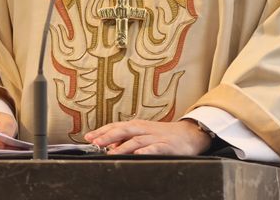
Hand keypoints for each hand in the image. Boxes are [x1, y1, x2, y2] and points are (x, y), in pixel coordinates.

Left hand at [84, 119, 210, 155]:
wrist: (189, 134)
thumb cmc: (165, 136)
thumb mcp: (145, 134)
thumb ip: (128, 139)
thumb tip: (110, 146)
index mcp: (139, 126)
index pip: (117, 126)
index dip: (103, 131)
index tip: (89, 136)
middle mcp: (145, 129)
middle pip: (125, 130)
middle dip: (109, 136)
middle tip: (95, 142)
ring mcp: (156, 137)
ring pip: (137, 140)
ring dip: (123, 145)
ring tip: (111, 151)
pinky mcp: (167, 146)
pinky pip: (155, 148)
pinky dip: (146, 150)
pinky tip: (138, 154)